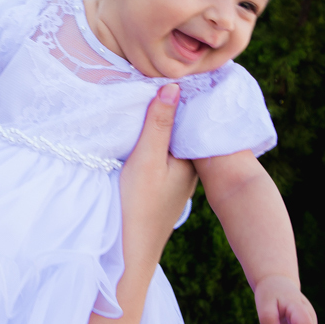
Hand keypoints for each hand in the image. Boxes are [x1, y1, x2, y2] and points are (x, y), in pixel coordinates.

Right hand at [119, 84, 198, 271]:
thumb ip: (159, 123)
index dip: (180, 94)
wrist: (130, 252)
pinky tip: (141, 132)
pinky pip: (163, 153)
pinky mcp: (164, 186)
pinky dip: (155, 140)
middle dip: (171, 106)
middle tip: (154, 78)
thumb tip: (173, 85)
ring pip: (172, 140)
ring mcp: (178, 178)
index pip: (190, 116)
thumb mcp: (146, 159)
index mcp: (193, 158)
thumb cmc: (138, 207)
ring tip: (145, 98)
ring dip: (160, 123)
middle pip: (182, 127)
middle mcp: (191, 167)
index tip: (167, 71)